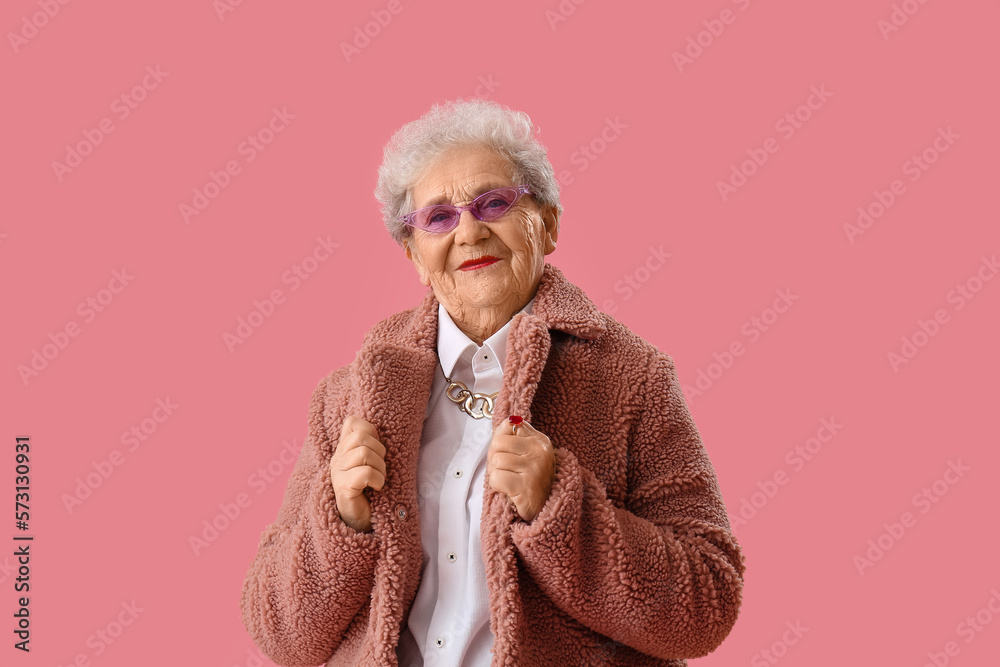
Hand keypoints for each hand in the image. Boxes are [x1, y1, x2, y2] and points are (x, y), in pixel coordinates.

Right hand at [330, 416, 385, 532]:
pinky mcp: (343, 488)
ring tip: (379, 479)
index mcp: (344, 450)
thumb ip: (369, 444)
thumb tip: (375, 428)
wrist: (363, 522)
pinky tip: (376, 487)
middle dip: (379, 451)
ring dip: (380, 467)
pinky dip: (377, 479)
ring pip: (364, 453)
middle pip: (361, 437)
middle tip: (380, 468)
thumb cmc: (370, 491)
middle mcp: (337, 459)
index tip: (376, 449)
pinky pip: (365, 472)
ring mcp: (337, 473)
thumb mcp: (371, 462)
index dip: (370, 431)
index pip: (352, 423)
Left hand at [486, 417, 554, 522]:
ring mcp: (535, 469)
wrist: (545, 510)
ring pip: (496, 461)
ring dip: (496, 474)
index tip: (508, 453)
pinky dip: (497, 486)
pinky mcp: (526, 487)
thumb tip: (501, 425)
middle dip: (494, 458)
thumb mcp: (528, 454)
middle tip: (504, 470)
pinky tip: (508, 490)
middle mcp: (540, 452)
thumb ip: (515, 438)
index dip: (501, 440)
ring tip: (508, 481)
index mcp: (540, 440)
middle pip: (498, 443)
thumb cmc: (531, 480)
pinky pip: (496, 478)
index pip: (509, 425)